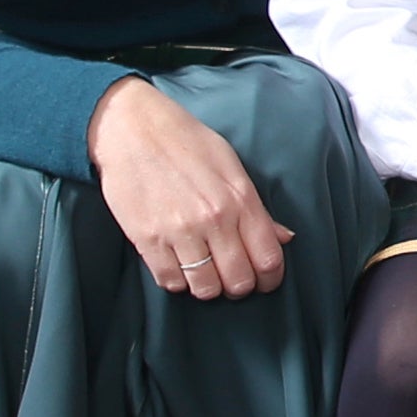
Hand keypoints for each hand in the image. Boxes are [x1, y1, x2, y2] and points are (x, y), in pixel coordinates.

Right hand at [92, 76, 290, 297]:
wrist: (132, 128)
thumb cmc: (185, 142)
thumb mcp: (231, 166)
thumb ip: (258, 208)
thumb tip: (284, 238)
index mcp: (240, 199)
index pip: (268, 259)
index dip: (270, 279)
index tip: (264, 280)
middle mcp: (213, 219)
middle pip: (238, 281)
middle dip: (239, 286)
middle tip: (231, 278)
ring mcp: (179, 231)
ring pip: (205, 288)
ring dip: (208, 286)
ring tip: (204, 273)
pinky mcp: (147, 239)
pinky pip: (170, 282)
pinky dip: (177, 281)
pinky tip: (178, 266)